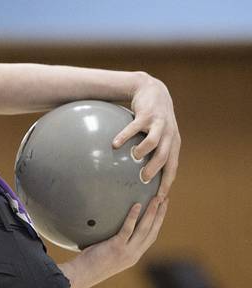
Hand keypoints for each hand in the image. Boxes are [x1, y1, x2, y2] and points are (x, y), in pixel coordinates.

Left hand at [60, 196, 168, 287]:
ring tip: (156, 198)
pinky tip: (136, 205)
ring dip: (152, 212)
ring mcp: (126, 252)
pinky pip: (127, 230)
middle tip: (165, 199)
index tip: (162, 209)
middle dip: (160, 214)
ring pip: (144, 229)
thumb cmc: (89, 264)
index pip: (151, 237)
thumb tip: (109, 224)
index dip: (158, 222)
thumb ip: (114, 243)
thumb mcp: (107, 254)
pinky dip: (133, 217)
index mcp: (133, 256)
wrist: (81, 275)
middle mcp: (133, 254)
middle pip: (152, 231)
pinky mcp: (116, 248)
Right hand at [112, 74, 180, 199]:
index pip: (172, 167)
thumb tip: (134, 177)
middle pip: (165, 157)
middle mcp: (169, 135)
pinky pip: (135, 128)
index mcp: (173, 143)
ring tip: (134, 159)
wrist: (151, 90)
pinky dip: (125, 136)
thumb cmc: (151, 118)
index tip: (158, 198)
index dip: (167, 183)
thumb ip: (150, 153)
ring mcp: (159, 124)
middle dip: (155, 170)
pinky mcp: (146, 115)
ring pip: (155, 142)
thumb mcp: (156, 135)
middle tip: (143, 181)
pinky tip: (114, 144)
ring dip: (144, 152)